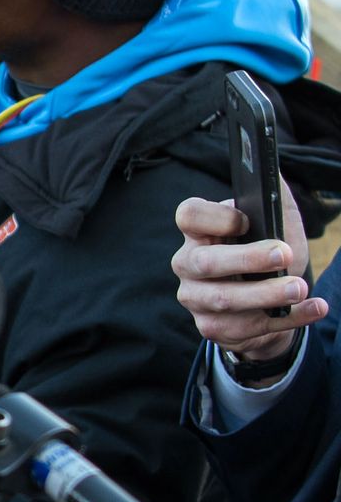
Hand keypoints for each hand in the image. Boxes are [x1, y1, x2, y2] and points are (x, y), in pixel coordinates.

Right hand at [171, 184, 325, 360]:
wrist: (266, 304)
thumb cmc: (268, 257)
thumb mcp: (275, 225)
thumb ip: (273, 198)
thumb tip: (274, 173)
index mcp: (199, 232)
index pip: (189, 215)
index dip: (215, 218)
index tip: (247, 221)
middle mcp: (188, 264)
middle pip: (204, 262)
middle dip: (246, 259)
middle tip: (285, 255)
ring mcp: (196, 299)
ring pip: (224, 300)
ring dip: (266, 294)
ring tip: (300, 288)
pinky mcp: (212, 328)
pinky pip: (247, 327)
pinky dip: (287, 319)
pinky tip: (313, 307)